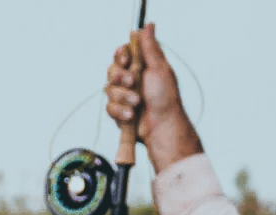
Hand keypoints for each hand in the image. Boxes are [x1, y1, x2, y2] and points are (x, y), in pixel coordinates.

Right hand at [105, 23, 202, 172]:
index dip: (121, 54)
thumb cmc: (166, 99)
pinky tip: (130, 115)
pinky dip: (119, 110)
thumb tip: (149, 25)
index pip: (122, 53)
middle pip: (112, 69)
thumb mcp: (160, 69)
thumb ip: (150, 47)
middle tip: (132, 81)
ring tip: (137, 103)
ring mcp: (124, 96)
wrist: (163, 128)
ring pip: (109, 88)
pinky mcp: (119, 113)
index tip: (125, 59)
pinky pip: (109, 107)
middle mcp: (131, 80)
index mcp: (141, 67)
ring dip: (122, 95)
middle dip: (120, 75)